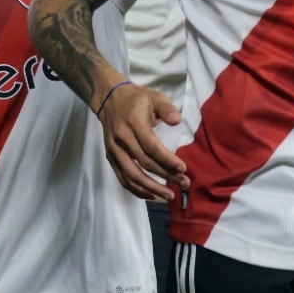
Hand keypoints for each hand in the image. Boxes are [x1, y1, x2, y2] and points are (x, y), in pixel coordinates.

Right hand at [96, 81, 187, 201]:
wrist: (109, 100)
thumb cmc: (137, 100)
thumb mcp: (154, 97)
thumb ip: (167, 108)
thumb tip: (177, 121)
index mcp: (133, 123)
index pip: (151, 146)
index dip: (167, 160)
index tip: (183, 168)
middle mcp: (121, 138)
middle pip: (144, 163)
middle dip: (165, 175)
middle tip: (184, 183)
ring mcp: (113, 150)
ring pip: (131, 175)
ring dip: (151, 188)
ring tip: (169, 195)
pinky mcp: (110, 157)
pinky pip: (122, 178)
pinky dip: (136, 189)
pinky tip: (151, 194)